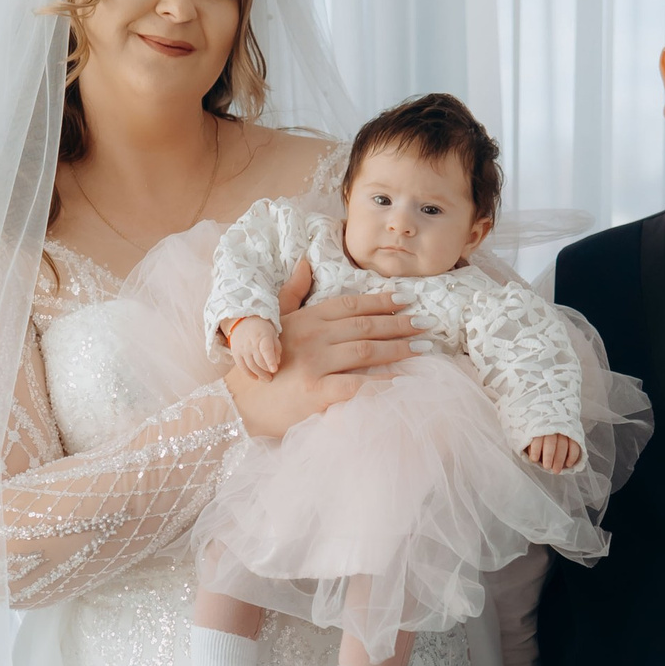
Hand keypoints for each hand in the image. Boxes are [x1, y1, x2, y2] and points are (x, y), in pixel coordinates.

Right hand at [226, 256, 414, 440]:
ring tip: (421, 349)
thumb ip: (292, 292)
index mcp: (306, 319)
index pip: (351, 304)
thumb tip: (306, 262)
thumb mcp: (272, 322)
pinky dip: (381, 382)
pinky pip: (356, 384)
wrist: (238, 403)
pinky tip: (401, 380)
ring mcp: (314, 365)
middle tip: (426, 324)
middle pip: (365, 325)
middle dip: (400, 323)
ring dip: (398, 348)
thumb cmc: (259, 365)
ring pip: (366, 351)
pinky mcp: (315, 393)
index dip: (381, 300)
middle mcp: (313, 338)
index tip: (406, 299)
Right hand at [227, 315, 283, 378]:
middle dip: (266, 371)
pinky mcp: (235, 352)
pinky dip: (249, 374)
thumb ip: (276, 348)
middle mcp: (251, 343)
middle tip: (271, 376)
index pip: (266, 350)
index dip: (270, 361)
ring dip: (259, 374)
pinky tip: (256, 377)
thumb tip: (277, 362)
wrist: (242, 321)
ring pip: (251, 366)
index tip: (274, 370)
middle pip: (259, 361)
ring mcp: (242, 348)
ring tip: (266, 379)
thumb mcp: (272, 334)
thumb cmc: (261, 329)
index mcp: (262, 336)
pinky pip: (242, 366)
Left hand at [525, 433, 581, 473]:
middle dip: (548, 455)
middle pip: (551, 441)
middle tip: (547, 467)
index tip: (534, 459)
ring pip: (563, 444)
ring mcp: (564, 432)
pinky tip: (568, 464)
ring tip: (556, 470)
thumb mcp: (531, 442)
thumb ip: (531, 449)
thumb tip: (532, 459)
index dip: (536, 449)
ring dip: (560, 459)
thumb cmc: (540, 440)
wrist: (554, 430)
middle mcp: (552, 429)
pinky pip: (575, 446)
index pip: (537, 438)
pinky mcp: (574, 437)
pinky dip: (572, 456)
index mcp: (539, 430)